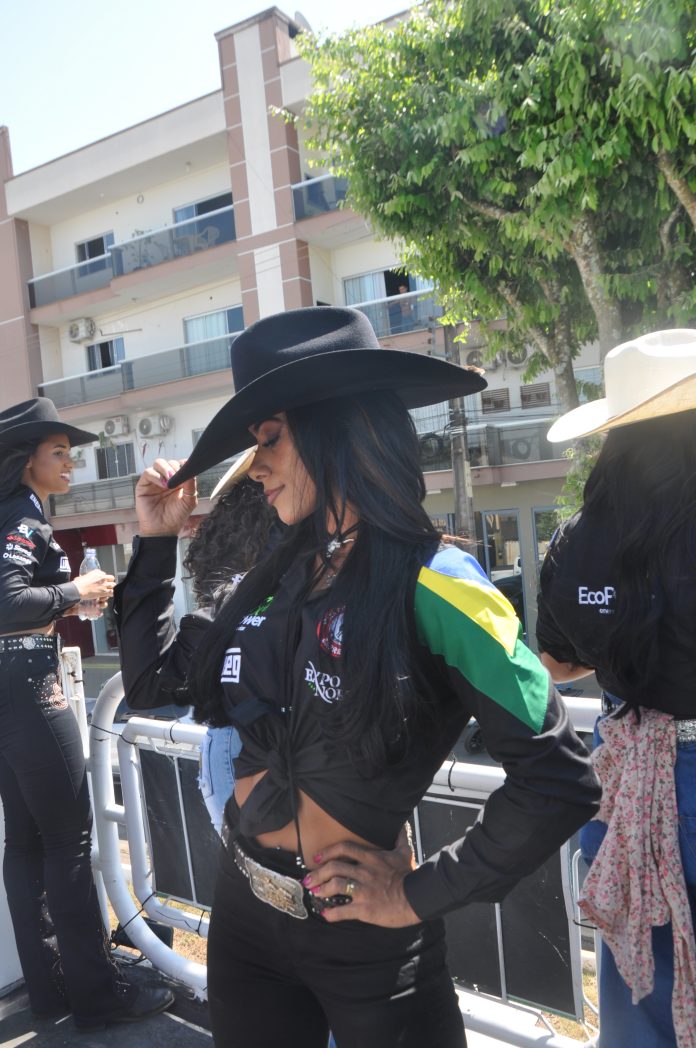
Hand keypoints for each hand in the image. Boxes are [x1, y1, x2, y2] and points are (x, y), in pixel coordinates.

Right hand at [73, 569, 115, 601]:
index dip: (103, 579)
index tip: (101, 582)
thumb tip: (88, 578)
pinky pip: (112, 592)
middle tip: (106, 586)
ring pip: (113, 585)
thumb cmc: (78, 583)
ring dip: (111, 588)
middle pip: (112, 578)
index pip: (104, 574)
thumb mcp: (84, 576)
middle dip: (109, 582)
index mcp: (97, 572)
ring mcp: (104, 584)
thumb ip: (89, 576)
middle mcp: (102, 577)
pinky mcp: (104, 591)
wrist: (78, 589)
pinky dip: (110, 594)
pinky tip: (107, 595)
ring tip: (108, 591)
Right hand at [134, 458, 197, 535]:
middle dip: (175, 467)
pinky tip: (163, 484)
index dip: (183, 464)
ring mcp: (155, 480)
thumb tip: (190, 470)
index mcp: (179, 481)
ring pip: (158, 463)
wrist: (163, 530)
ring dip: (166, 469)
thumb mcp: (189, 500)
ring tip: (170, 481)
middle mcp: (166, 478)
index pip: (180, 464)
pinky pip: (148, 472)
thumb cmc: (176, 516)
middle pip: (170, 462)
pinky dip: (156, 476)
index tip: (187, 470)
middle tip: (178, 477)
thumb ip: (191, 485)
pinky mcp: (144, 484)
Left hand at [304, 836, 420, 927]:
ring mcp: (363, 891)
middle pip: (334, 867)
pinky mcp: (365, 909)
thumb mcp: (404, 853)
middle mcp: (364, 872)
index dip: (327, 851)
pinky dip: (332, 913)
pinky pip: (343, 911)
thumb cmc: (409, 876)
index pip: (344, 848)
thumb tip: (401, 825)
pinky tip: (326, 914)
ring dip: (321, 889)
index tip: (317, 857)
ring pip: (335, 885)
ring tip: (315, 893)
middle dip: (317, 873)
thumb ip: (399, 838)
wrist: (417, 897)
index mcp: (371, 858)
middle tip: (308, 879)